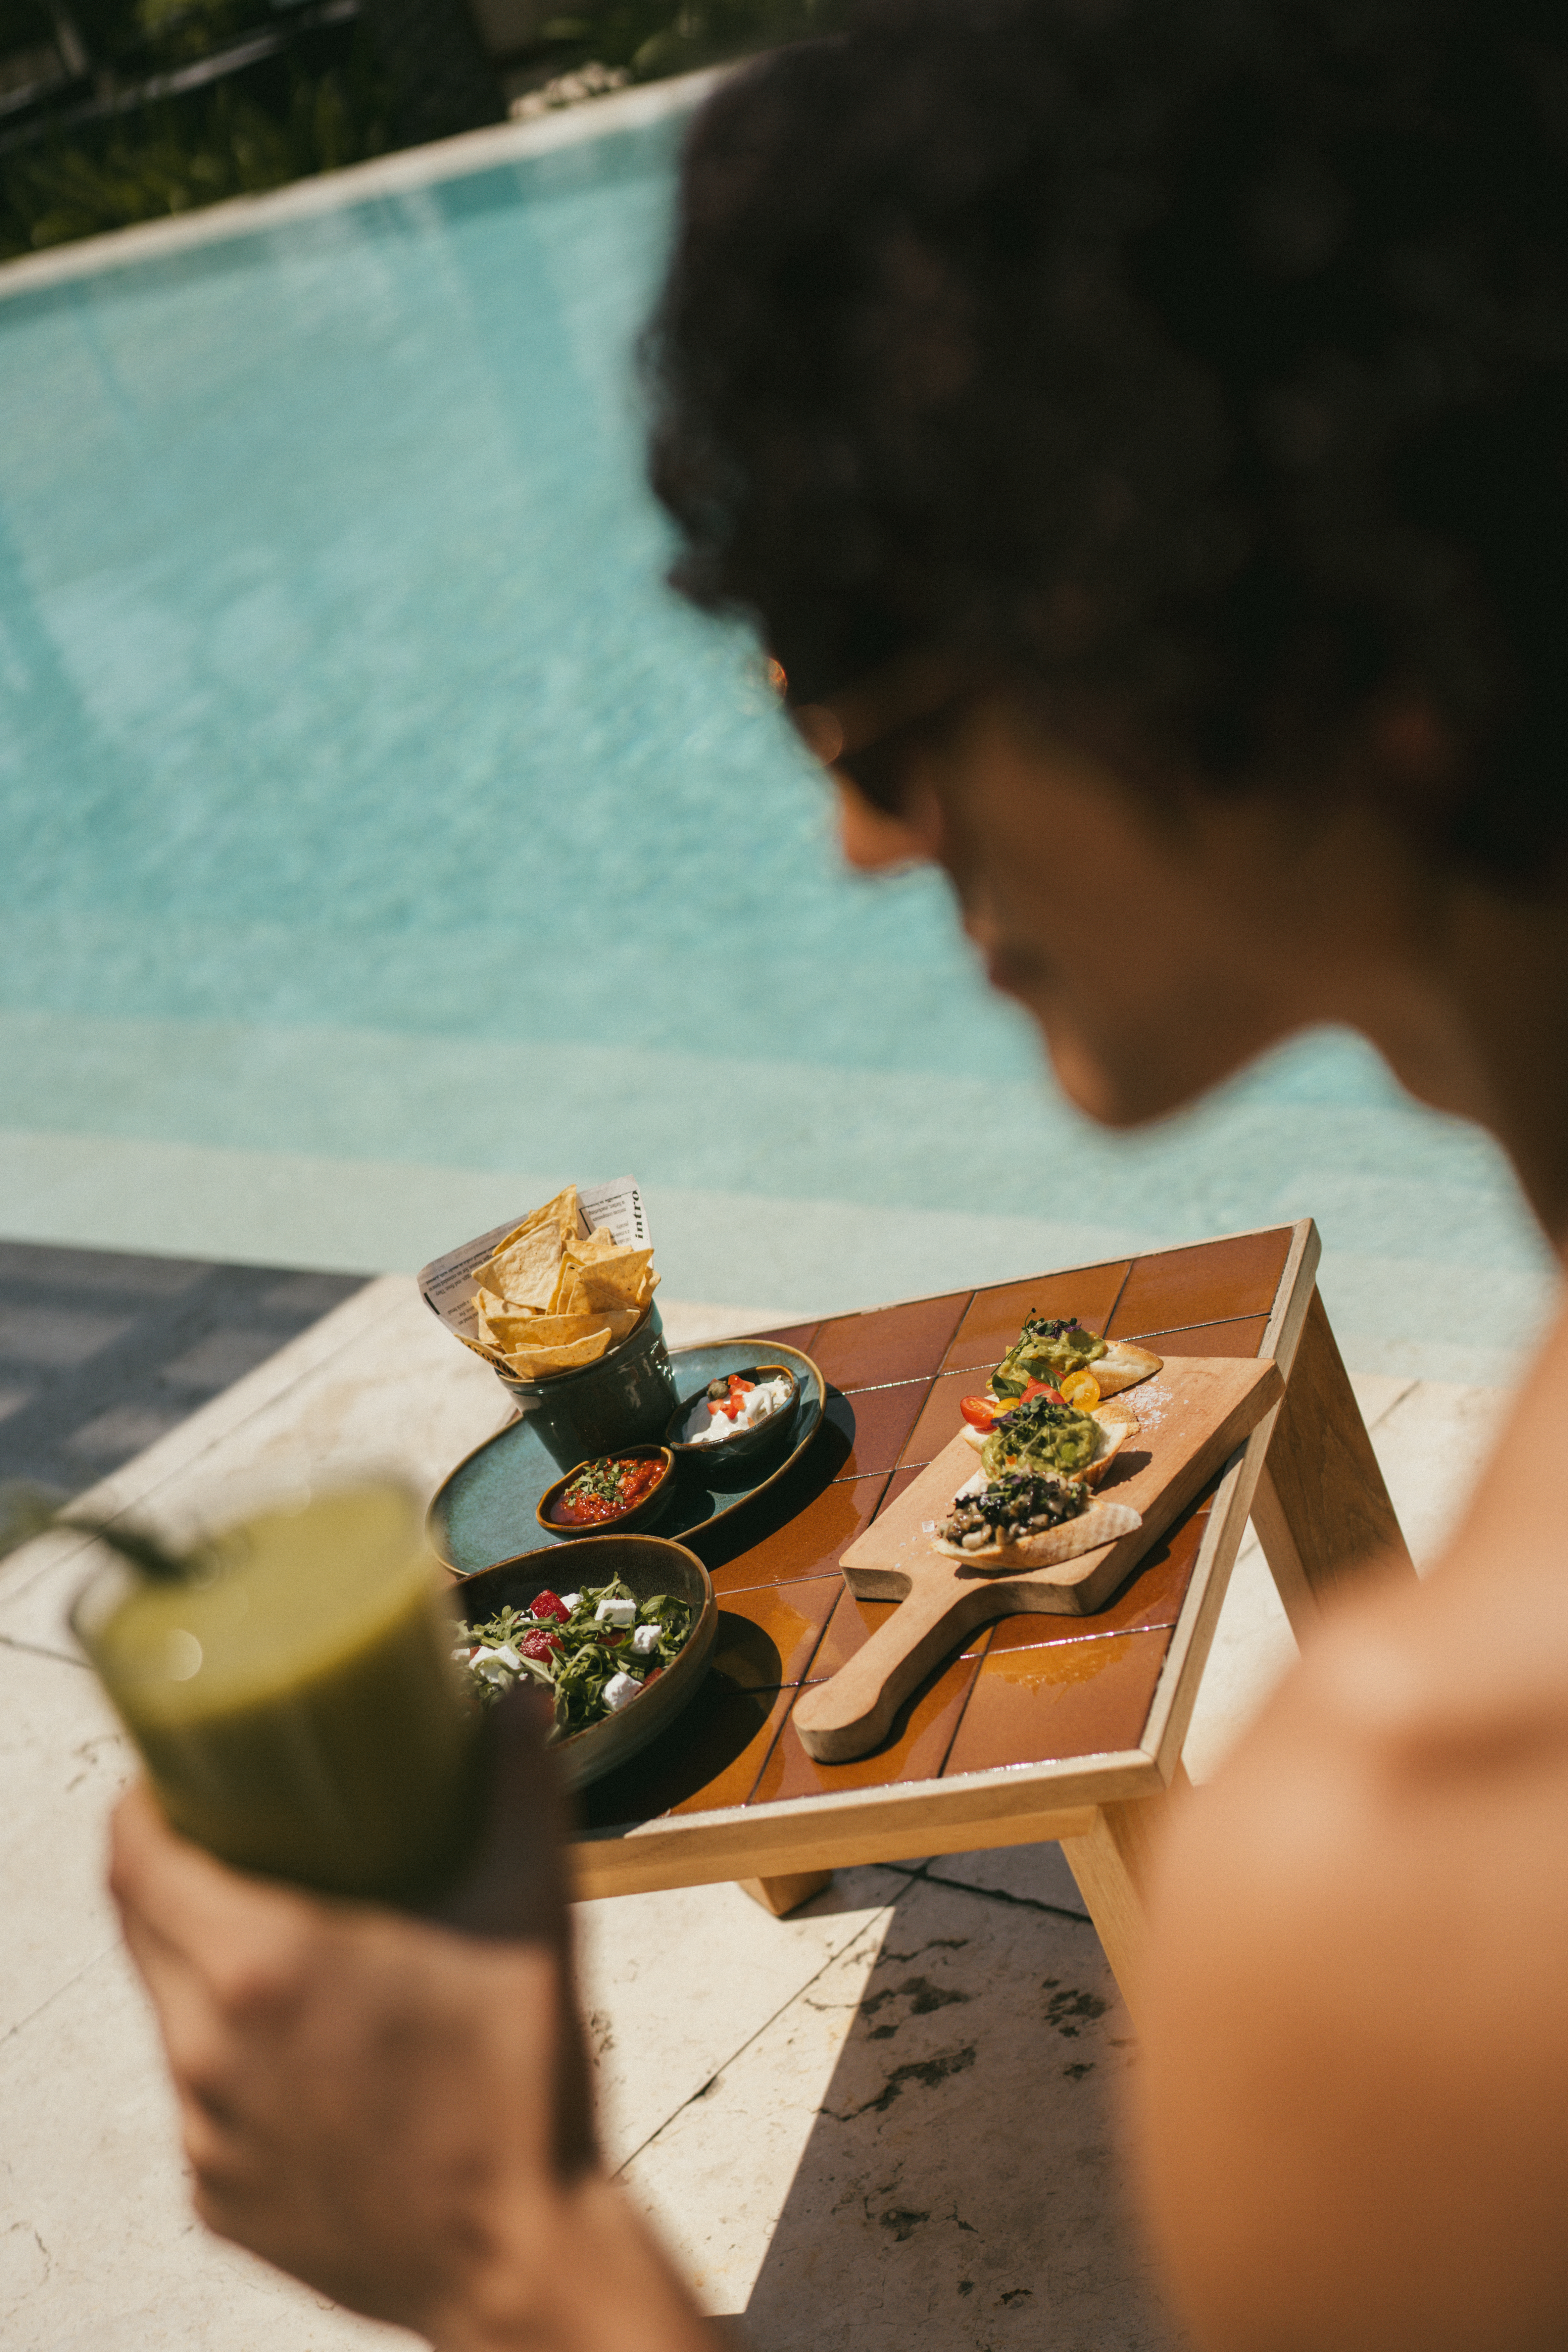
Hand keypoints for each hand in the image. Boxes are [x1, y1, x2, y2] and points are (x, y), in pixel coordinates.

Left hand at [109, 1715, 714, 2350]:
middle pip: (139, 1925)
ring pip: (172, 2011)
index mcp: (260, 1969)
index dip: (139, 1803)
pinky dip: (237, 2054)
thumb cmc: (519, 2089)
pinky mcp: (217, 2195)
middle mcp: (207, 2051)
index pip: (133, 1858)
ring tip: (289, 1935)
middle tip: (239, 1830)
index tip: (174, 1774)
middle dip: (176, 1867)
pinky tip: (314, 2044)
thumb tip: (515, 1701)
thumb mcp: (529, 1906)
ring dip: (208, 1962)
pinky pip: (203, 2097)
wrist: (521, 2259)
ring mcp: (206, 2133)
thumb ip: (519, 1786)